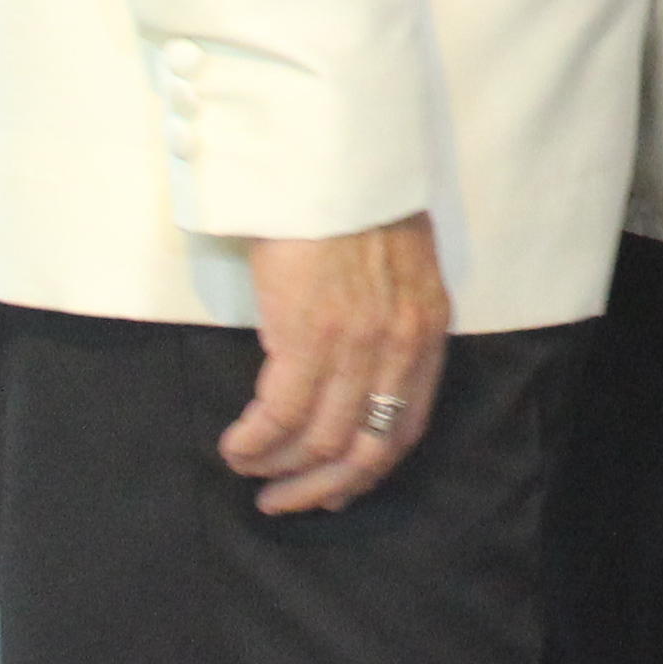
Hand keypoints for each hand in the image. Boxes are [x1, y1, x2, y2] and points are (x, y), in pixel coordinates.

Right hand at [225, 215, 450, 515]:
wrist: (333, 161)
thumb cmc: (355, 207)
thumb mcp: (398, 270)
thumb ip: (389, 323)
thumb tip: (358, 381)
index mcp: (426, 331)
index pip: (407, 427)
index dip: (368, 470)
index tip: (334, 492)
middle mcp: (400, 347)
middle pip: (366, 450)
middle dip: (320, 488)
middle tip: (282, 502)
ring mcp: (357, 344)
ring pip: (319, 441)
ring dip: (278, 468)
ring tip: (249, 468)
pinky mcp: (308, 335)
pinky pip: (279, 416)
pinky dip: (254, 443)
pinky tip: (236, 446)